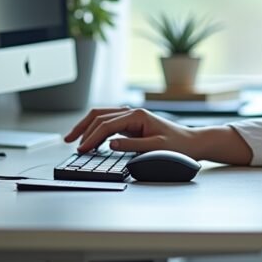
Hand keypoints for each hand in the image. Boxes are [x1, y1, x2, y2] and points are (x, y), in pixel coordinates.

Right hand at [64, 106, 195, 153]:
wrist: (192, 142)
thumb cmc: (178, 145)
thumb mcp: (155, 148)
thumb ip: (132, 146)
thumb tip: (110, 144)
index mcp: (137, 115)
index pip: (106, 125)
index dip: (91, 137)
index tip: (80, 149)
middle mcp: (133, 112)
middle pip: (100, 116)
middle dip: (83, 128)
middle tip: (69, 142)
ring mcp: (132, 117)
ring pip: (102, 117)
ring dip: (87, 127)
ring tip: (74, 139)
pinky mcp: (133, 124)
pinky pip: (110, 124)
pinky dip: (97, 130)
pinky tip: (91, 140)